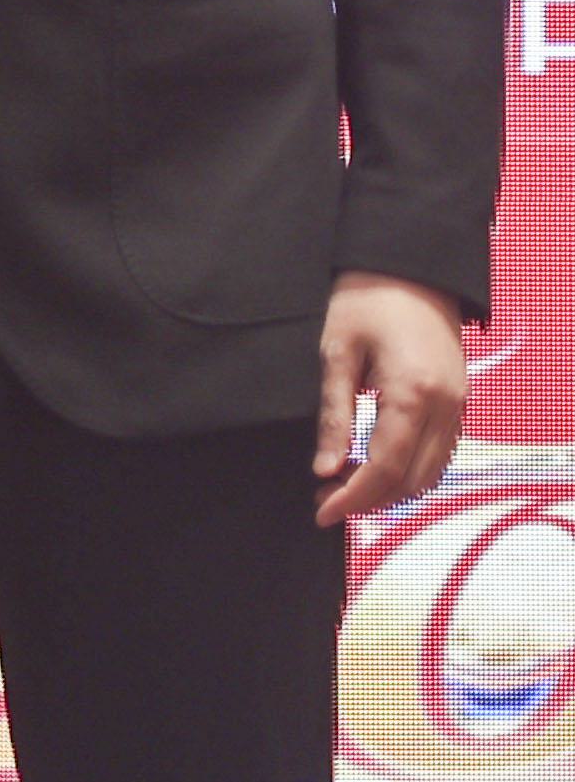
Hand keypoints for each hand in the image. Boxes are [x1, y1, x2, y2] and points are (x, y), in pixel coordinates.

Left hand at [315, 272, 472, 523]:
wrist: (412, 268)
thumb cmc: (365, 301)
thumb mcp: (336, 354)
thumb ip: (334, 415)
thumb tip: (325, 469)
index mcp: (414, 395)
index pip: (385, 468)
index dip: (353, 498)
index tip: (322, 513)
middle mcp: (446, 406)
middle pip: (413, 479)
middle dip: (370, 498)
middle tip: (325, 499)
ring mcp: (459, 404)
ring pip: (432, 470)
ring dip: (391, 487)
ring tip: (344, 483)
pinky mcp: (460, 398)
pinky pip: (441, 450)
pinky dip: (410, 468)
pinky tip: (374, 462)